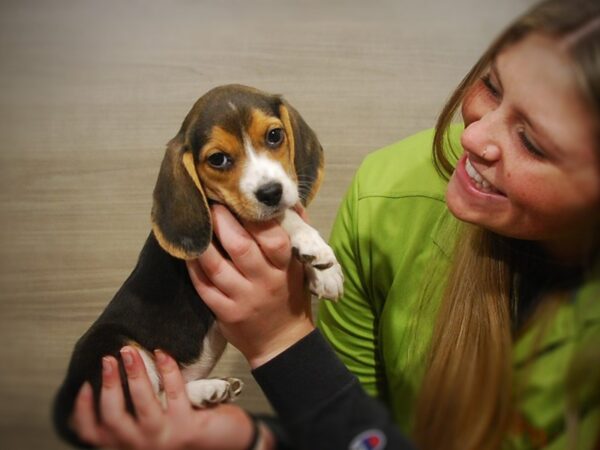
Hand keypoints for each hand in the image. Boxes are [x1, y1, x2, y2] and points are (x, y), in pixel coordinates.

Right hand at [71, 346, 261, 449]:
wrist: (228, 442)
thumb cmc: (188, 428)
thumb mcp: (154, 425)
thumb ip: (135, 412)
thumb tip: (114, 377)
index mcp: (130, 445)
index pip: (94, 434)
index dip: (82, 411)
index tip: (84, 384)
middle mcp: (142, 446)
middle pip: (113, 417)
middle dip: (108, 384)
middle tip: (109, 358)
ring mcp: (164, 439)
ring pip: (141, 404)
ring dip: (135, 373)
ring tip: (130, 352)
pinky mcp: (187, 427)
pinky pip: (173, 391)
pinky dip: (166, 369)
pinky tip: (163, 354)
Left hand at [186, 204, 313, 368]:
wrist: (282, 341)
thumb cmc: (289, 294)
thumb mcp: (298, 266)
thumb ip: (295, 234)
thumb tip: (290, 201)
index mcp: (284, 267)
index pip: (273, 239)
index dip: (255, 218)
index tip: (242, 201)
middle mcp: (265, 282)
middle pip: (241, 248)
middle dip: (223, 223)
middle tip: (211, 205)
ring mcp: (243, 299)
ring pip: (217, 267)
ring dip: (202, 243)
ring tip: (193, 224)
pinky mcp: (225, 313)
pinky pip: (204, 286)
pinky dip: (193, 267)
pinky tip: (188, 251)